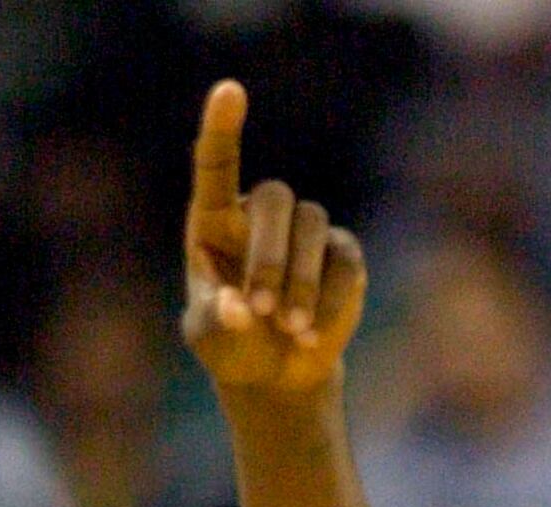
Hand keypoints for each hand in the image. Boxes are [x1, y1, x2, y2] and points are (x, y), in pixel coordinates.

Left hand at [183, 81, 367, 394]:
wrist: (273, 373)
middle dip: (269, 258)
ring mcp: (305, 230)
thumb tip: (238, 309)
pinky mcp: (341, 253)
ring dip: (300, 282)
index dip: (222, 127)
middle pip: (275, 199)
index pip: (216, 166)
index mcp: (215, 222)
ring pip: (311, 227)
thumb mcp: (209, 339)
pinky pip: (342, 262)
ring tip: (288, 329)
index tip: (228, 90)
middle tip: (260, 310)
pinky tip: (309, 335)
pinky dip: (328, 300)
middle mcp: (261, 215)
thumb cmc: (230, 346)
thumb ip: (215, 320)